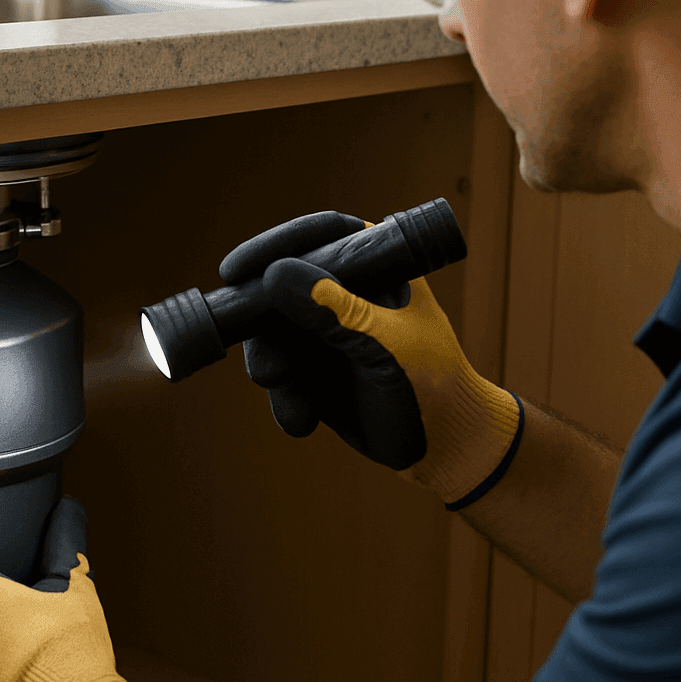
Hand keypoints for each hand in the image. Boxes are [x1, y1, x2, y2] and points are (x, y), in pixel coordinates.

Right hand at [221, 211, 522, 504]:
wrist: (445, 444)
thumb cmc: (432, 382)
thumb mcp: (384, 345)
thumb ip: (334, 312)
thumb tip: (274, 276)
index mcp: (372, 264)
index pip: (315, 237)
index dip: (271, 248)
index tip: (235, 270)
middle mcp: (343, 290)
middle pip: (279, 288)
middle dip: (265, 331)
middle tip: (269, 371)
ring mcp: (324, 329)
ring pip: (272, 335)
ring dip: (274, 370)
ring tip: (295, 407)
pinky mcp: (313, 368)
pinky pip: (281, 375)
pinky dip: (284, 398)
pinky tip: (301, 420)